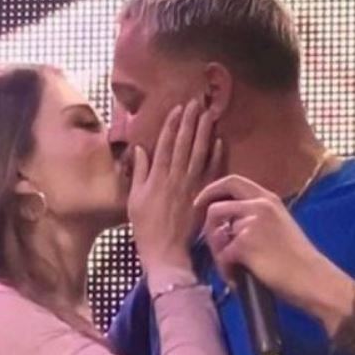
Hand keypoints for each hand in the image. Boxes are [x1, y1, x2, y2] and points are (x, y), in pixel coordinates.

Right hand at [128, 99, 222, 288]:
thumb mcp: (134, 199)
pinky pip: (212, 173)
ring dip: (204, 132)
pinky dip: (216, 156)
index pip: (166, 143)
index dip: (172, 124)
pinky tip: (220, 141)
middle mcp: (175, 177)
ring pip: (199, 153)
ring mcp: (191, 186)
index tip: (178, 108)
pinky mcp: (203, 196)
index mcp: (157, 177)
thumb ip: (139, 173)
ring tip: (209, 115)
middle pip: (184, 144)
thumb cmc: (146, 227)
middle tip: (197, 103)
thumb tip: (139, 149)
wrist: (165, 251)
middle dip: (190, 122)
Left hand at [195, 175, 344, 311]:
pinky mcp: (244, 244)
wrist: (312, 278)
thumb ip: (257, 217)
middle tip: (205, 236)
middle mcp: (259, 205)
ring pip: (216, 235)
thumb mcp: (280, 225)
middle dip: (205, 222)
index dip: (212, 190)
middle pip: (215, 205)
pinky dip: (226, 270)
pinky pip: (222, 256)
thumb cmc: (298, 259)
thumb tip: (226, 226)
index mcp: (268, 199)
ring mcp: (251, 223)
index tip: (202, 203)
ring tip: (231, 267)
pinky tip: (237, 279)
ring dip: (218, 253)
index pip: (232, 181)